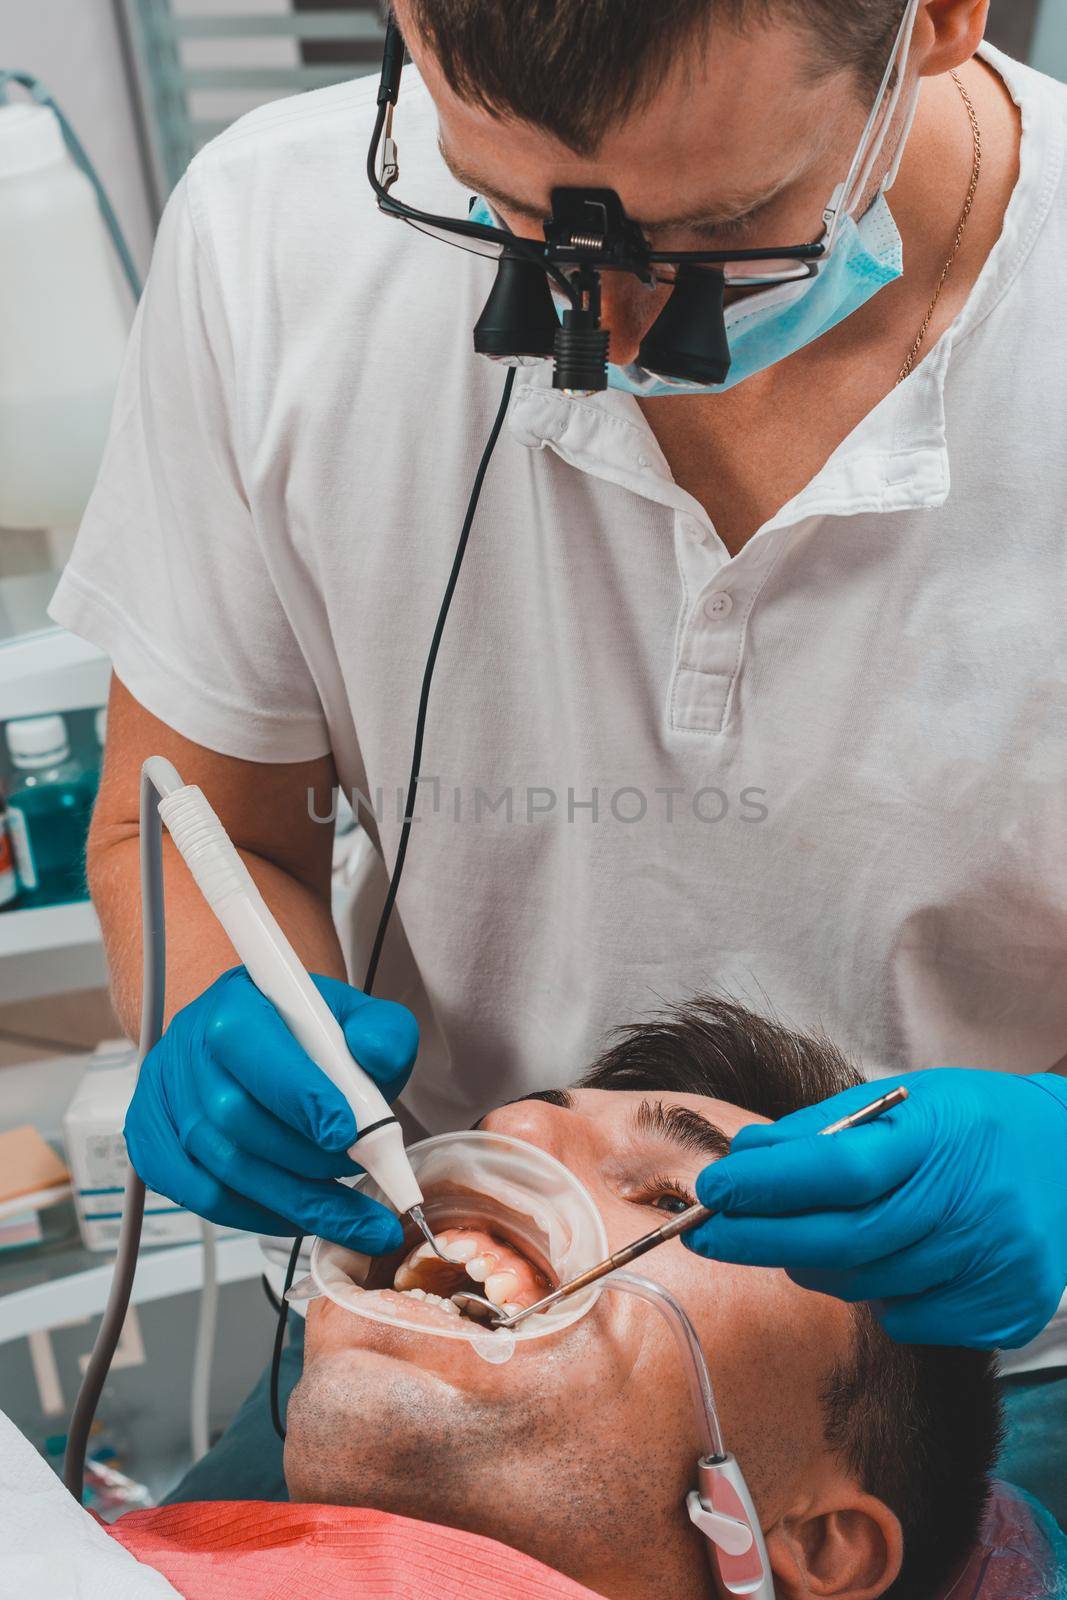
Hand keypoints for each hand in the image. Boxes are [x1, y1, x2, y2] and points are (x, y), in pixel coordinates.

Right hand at [125, 967, 417, 1251]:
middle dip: (305, 1156)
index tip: (347, 1131)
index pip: (251, 1044)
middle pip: (233, 1115)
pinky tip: (300, 1215)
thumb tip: (376, 1054)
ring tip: (348, 1210)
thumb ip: (382, 1031)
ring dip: (293, 1196)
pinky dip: (258, 1215)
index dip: (298, 1094)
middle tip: (358, 1171)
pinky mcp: (154, 1146)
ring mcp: (162, 1099)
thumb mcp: (358, 1019)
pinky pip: (202, 1197)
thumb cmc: (309, 1036)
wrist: (258, 1044)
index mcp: (234, 1001)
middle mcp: (187, 1046)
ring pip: (221, 1164)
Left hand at [685, 1070, 1066, 1348]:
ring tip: (802, 1235)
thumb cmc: (970, 1123)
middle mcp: (972, 1206)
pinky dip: (876, 1294)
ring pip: (866, 1286)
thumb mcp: (903, 1101)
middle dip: (761, 1240)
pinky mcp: (1004, 1313)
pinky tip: (889, 1259)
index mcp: (940, 1138)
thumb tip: (741, 1158)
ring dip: (815, 1264)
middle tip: (703, 1234)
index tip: (712, 1191)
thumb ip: (821, 1132)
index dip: (771, 1185)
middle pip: (844, 1241)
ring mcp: (993, 1267)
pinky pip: (905, 1319)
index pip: (842, 1169)